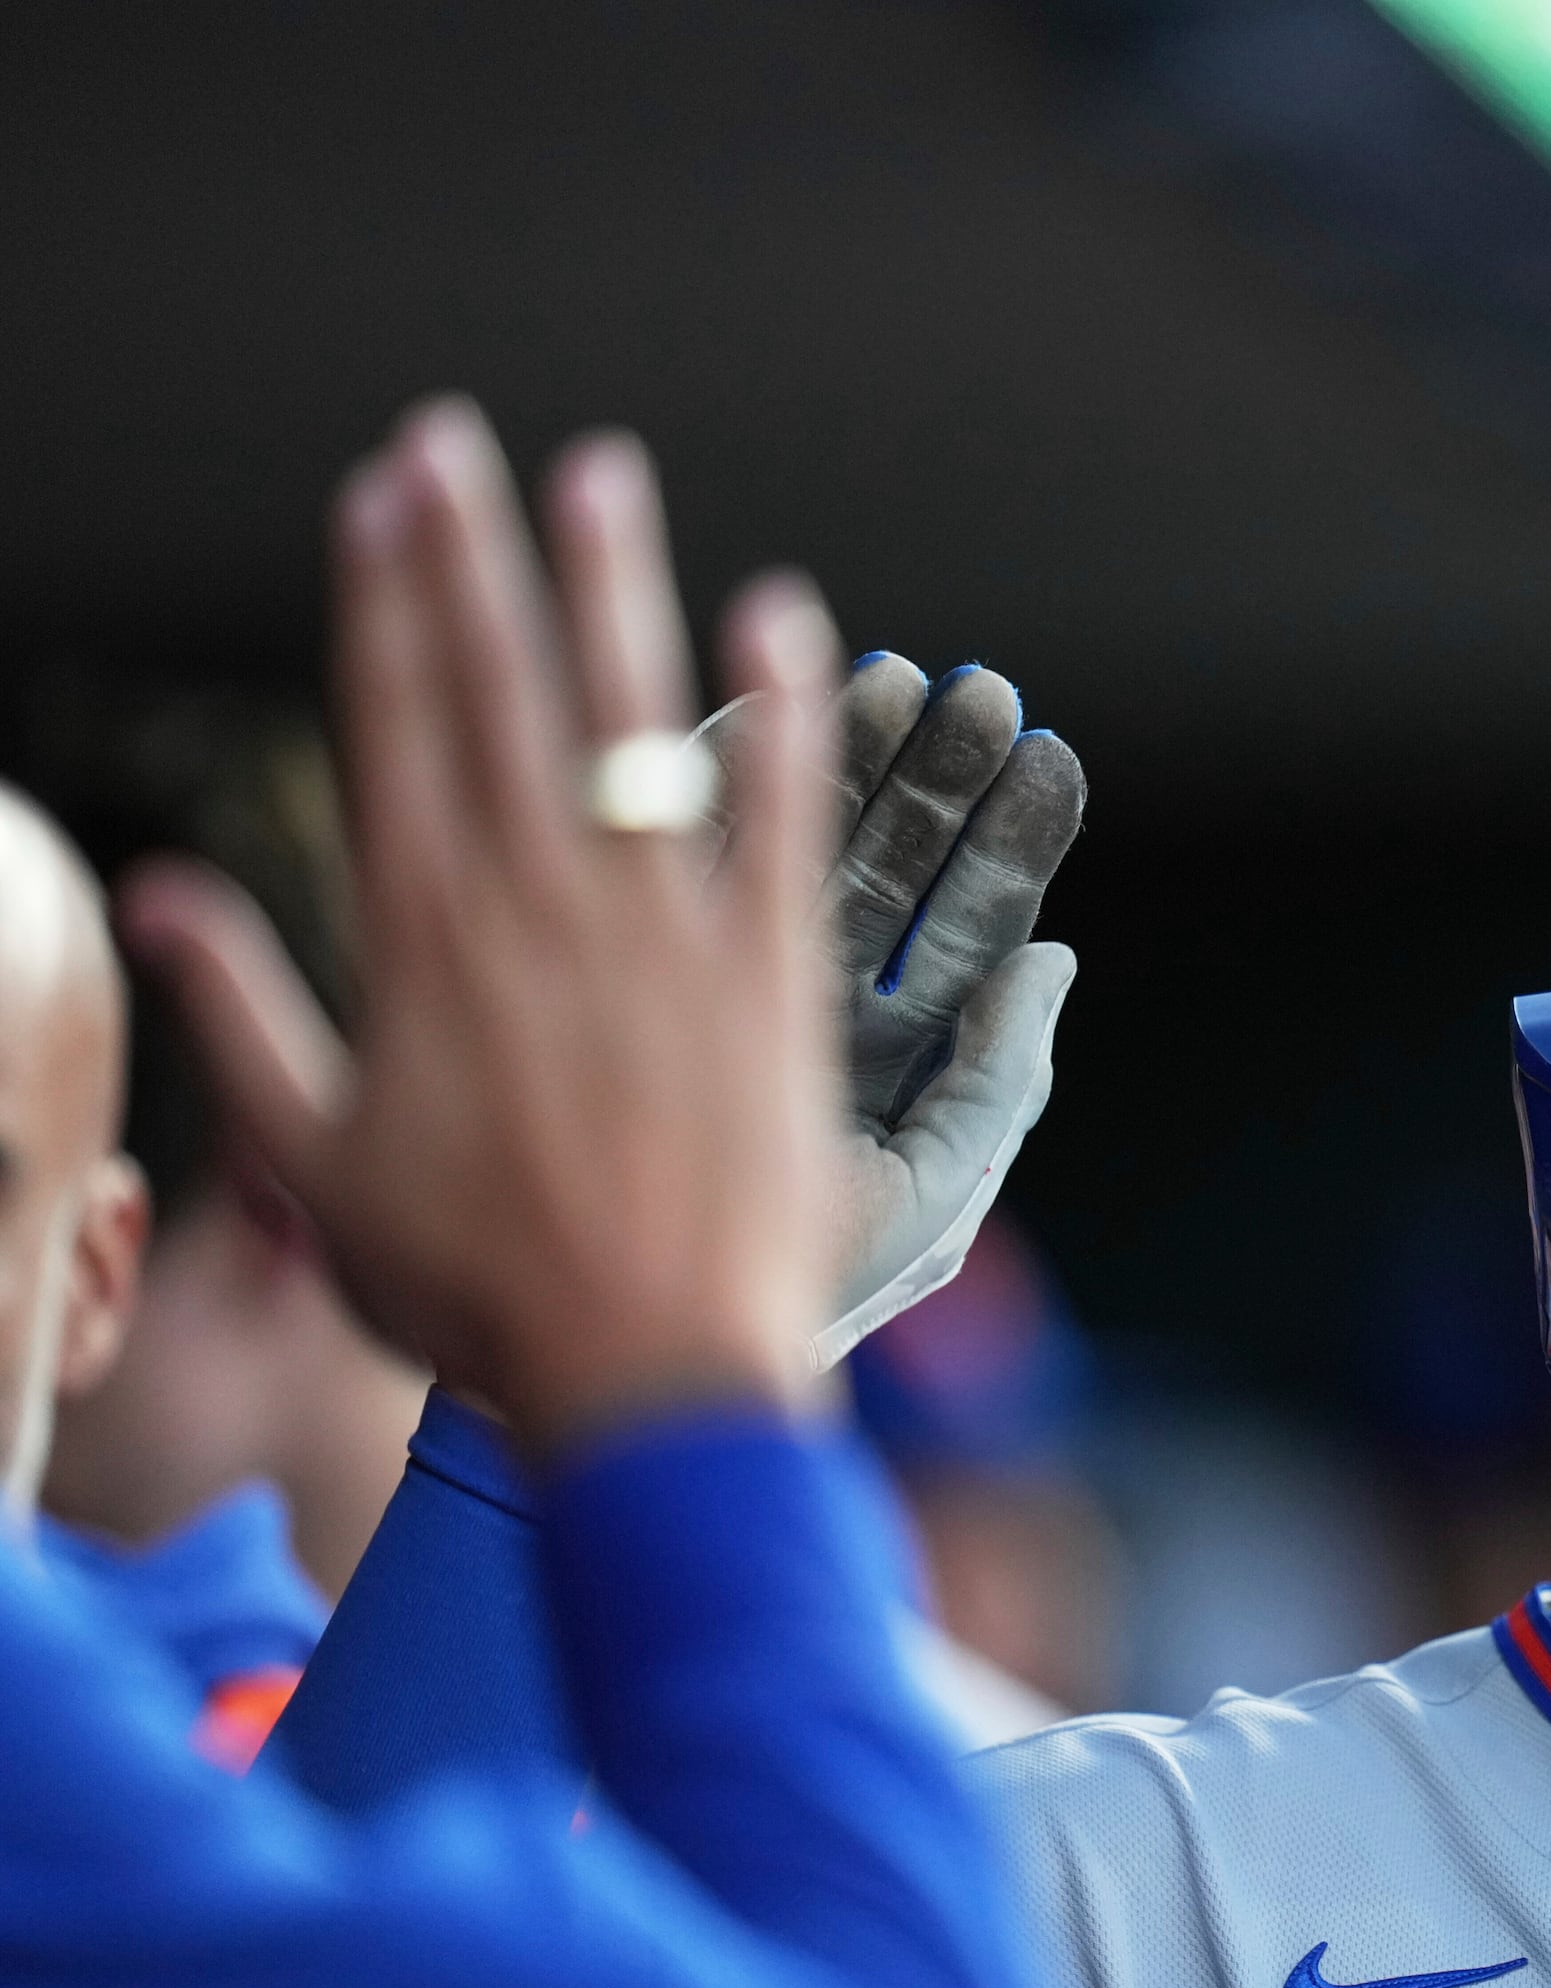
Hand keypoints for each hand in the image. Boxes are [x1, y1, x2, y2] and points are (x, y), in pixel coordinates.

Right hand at [121, 399, 844, 1457]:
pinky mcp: (771, 976)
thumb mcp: (317, 1164)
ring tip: (597, 476)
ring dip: (613, 591)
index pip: (396, 728)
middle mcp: (542, 912)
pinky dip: (782, 715)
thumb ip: (239, 1015)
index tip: (377, 500)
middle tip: (453, 440)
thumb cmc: (477, 1294)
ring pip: (633, 724)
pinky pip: (783, 819)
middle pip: (498, 696)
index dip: (384, 602)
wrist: (648, 1370)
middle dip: (469, 560)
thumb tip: (152, 899)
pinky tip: (784, 616)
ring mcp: (664, 935)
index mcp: (425, 942)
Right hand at [696, 658, 1082, 1364]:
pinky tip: (771, 705)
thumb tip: (1053, 967)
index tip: (1042, 756)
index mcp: (881, 1061)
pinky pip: (708, 865)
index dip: (1000, 843)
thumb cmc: (780, 1298)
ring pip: (805, 849)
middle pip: (891, 870)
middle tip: (982, 693)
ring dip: (856, 760)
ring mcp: (734, 985)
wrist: (625, 1359)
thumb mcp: (923, 1207)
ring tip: (907, 681)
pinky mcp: (667, 976)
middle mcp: (814, 1009)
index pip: (958, 931)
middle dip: (936, 777)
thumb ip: (996, 1091)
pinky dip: (736, 782)